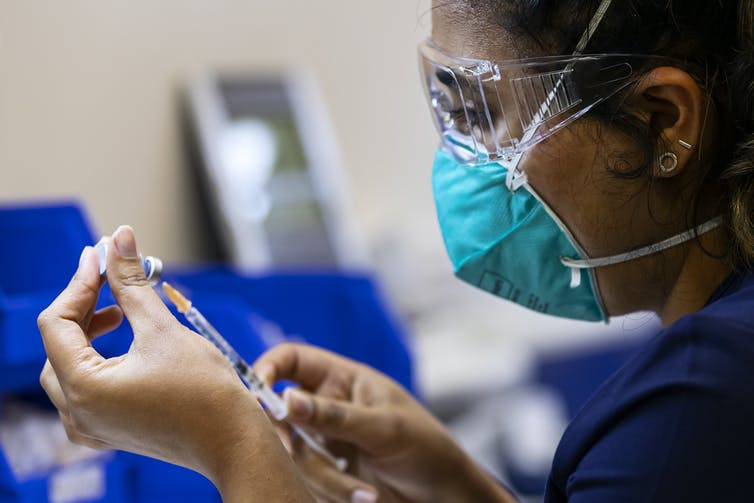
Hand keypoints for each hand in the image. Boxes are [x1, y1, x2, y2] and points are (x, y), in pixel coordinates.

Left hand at [37, 225, 312, 501]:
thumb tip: (119, 239)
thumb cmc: (205, 391)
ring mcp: (91, 426)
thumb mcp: (163, 329)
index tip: (102, 255)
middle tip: (113, 277)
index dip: (80, 282)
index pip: (57, 322)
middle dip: (85, 305)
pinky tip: (125, 344)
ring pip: (71, 365)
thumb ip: (132, 283)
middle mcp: (77, 412)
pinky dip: (99, 358)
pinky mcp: (109, 430)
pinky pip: (86, 387)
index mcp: (83, 387)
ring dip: (91, 332)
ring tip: (122, 310)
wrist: (234, 441)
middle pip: (60, 343)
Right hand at [254, 344, 515, 502]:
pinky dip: (330, 494)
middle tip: (301, 456)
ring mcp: (323, 442)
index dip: (267, 370)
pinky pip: (305, 482)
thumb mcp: (383, 428)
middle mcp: (325, 407)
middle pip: (280, 413)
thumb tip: (285, 400)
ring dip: (325, 479)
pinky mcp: (324, 474)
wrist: (444, 496)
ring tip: (367, 494)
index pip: (290, 360)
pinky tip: (364, 498)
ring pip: (294, 455)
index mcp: (340, 378)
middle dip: (291, 440)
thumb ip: (334, 415)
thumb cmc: (425, 447)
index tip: (257, 396)